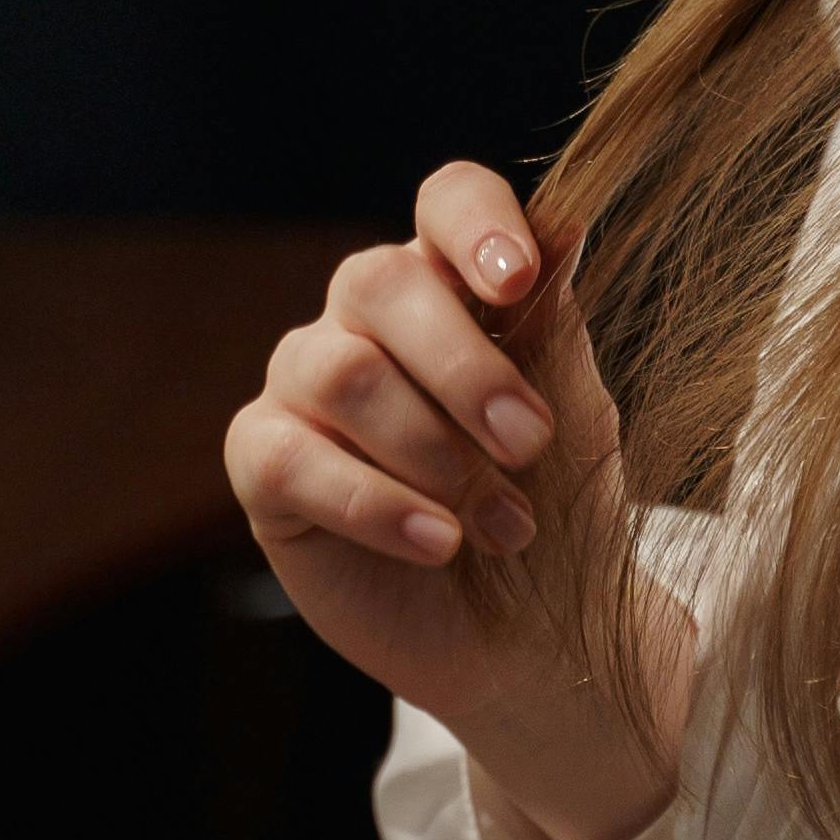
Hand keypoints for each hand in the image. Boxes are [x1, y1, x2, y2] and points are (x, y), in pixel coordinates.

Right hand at [226, 166, 680, 839]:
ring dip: (433, 452)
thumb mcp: (574, 414)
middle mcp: (364, 320)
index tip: (519, 283)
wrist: (533, 638)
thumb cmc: (554, 509)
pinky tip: (436, 543)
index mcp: (451, 284)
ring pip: (339, 371)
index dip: (474, 224)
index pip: (445, 201)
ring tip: (501, 524)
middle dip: (464, 368)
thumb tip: (567, 224)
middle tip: (531, 445)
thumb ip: (555, 325)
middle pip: (378, 280)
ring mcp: (303, 389)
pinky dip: (376, 504)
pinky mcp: (265, 469)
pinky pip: (292, 460)